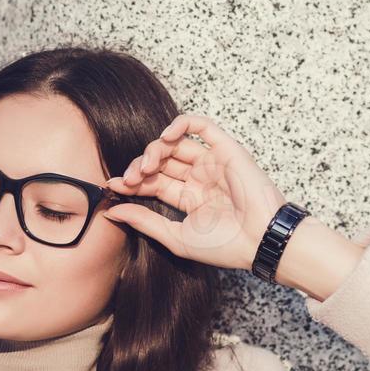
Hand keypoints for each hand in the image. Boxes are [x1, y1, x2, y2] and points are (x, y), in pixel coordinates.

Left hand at [101, 113, 289, 271]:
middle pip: (160, 162)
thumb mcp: (175, 237)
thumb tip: (110, 212)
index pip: (152, 183)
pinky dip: (180, 124)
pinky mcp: (226, 149)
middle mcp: (199, 177)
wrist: (259, 241)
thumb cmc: (224, 246)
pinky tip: (165, 137)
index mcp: (188, 198)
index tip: (112, 186)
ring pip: (174, 143)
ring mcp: (211, 162)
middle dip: (139, 167)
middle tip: (128, 179)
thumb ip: (143, 222)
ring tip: (145, 167)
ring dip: (154, 150)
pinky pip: (201, 126)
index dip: (130, 182)